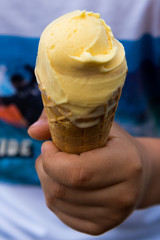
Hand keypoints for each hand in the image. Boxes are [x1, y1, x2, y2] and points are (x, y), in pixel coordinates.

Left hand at [28, 111, 149, 234]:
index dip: (52, 159)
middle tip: (50, 154)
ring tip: (57, 166)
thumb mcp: (97, 124)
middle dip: (45, 168)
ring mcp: (111, 216)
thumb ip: (64, 121)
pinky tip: (63, 181)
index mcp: (126, 165)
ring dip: (46, 180)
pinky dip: (52, 195)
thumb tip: (33, 130)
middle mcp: (122, 196)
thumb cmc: (114, 144)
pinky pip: (60, 212)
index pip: (76, 172)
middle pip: (61, 189)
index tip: (48, 145)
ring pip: (56, 201)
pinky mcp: (99, 227)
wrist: (137, 172)